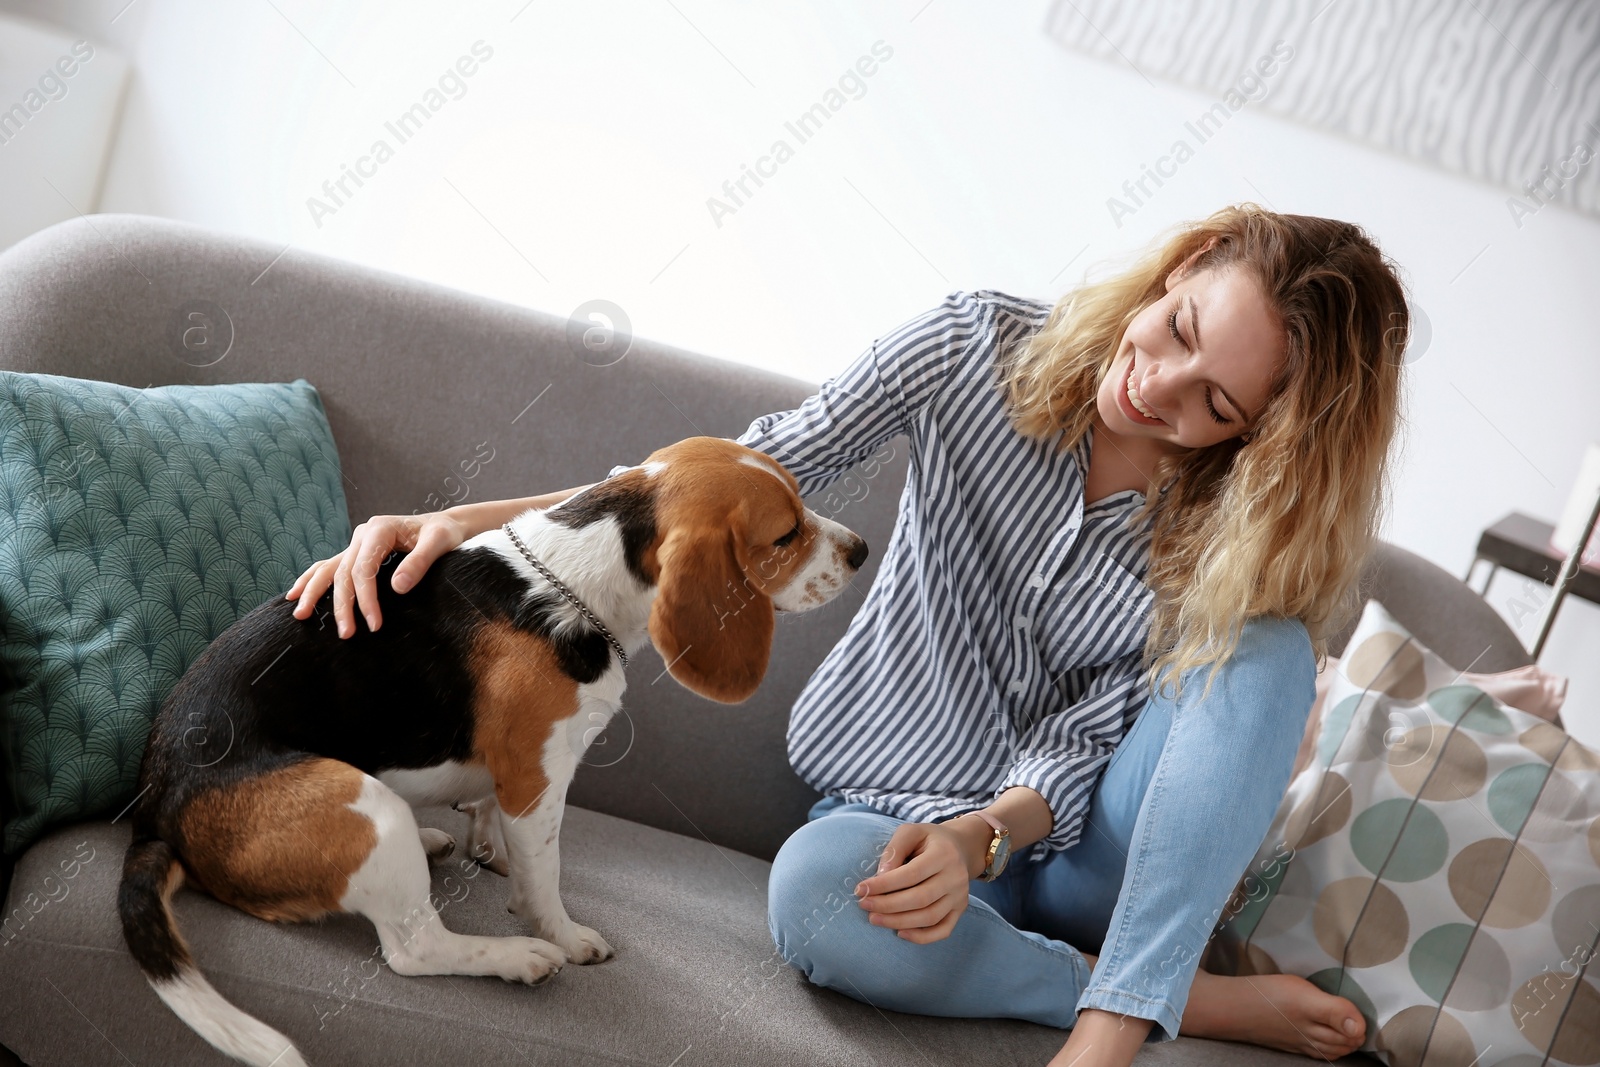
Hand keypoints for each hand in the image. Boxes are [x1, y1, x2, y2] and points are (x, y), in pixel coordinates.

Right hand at [284, 511, 468, 637]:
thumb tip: (397, 588)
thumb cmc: (445, 533)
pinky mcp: (357, 553)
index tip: (374, 624)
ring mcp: (357, 544)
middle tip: (346, 634)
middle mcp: (363, 535)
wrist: (446, 525)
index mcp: (380, 529)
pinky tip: (295, 595)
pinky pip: (329, 567)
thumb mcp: (440, 542)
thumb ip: (420, 562)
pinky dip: (312, 580)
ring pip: (329, 569)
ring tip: (300, 616)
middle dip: (342, 605)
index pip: (364, 569)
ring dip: (314, 593)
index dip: (365, 598)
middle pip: (343, 572)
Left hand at [852, 818, 988, 943]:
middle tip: (863, 905)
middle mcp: (956, 877)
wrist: (960, 848)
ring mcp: (960, 896)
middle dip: (887, 905)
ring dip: (898, 921)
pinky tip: (900, 932)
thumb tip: (880, 875)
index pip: (911, 874)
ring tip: (874, 918)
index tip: (860, 889)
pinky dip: (922, 937)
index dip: (884, 884)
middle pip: (920, 898)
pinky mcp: (960, 910)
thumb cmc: (928, 840)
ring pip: (929, 917)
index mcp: (944, 854)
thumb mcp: (911, 832)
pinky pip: (942, 930)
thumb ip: (895, 849)